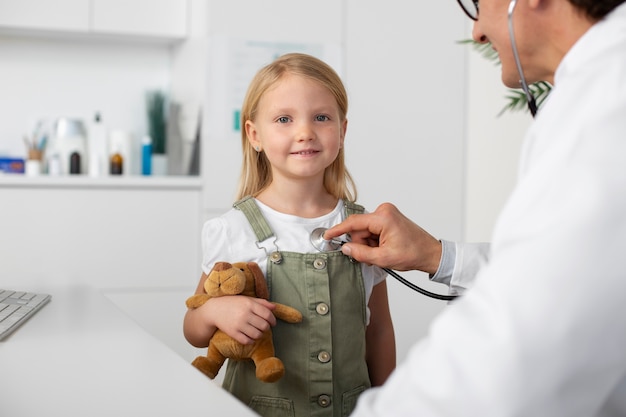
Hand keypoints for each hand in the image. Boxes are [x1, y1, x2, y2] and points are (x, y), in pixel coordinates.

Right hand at [205, 295, 276, 344]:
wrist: (214, 310)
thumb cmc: (232, 303)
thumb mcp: (247, 299)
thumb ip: (261, 302)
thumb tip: (274, 307)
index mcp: (249, 304)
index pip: (267, 314)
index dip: (273, 320)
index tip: (273, 323)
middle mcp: (245, 314)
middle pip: (264, 326)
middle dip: (266, 328)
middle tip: (264, 327)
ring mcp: (238, 324)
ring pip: (257, 335)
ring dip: (260, 335)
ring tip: (257, 332)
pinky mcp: (233, 333)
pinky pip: (247, 341)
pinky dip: (251, 341)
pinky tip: (250, 337)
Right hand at [324, 202, 441, 273]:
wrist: (430, 253)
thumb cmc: (414, 253)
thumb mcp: (384, 258)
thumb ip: (361, 253)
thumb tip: (345, 248)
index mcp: (383, 218)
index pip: (353, 223)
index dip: (338, 230)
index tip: (327, 235)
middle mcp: (384, 211)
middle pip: (359, 229)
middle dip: (362, 244)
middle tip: (374, 255)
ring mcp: (386, 213)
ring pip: (364, 231)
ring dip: (369, 244)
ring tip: (382, 252)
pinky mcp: (388, 217)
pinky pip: (371, 230)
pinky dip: (373, 241)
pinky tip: (383, 247)